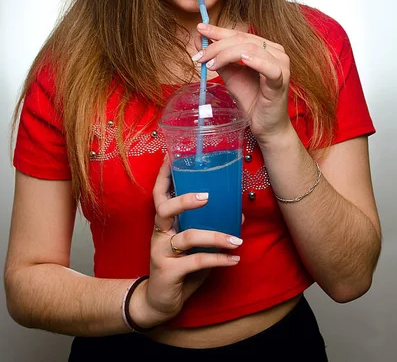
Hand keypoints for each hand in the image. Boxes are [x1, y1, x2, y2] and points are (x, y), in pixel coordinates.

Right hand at [138, 157, 241, 325]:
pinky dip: (218, 260)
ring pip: (187, 237)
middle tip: (207, 196)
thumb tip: (239, 213)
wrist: (160, 302)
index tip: (172, 157)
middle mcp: (159, 233)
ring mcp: (161, 252)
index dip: (164, 176)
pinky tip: (234, 260)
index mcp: (163, 222)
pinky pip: (196, 262)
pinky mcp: (169, 271)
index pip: (159, 194)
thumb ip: (210, 228)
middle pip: (164, 209)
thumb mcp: (194, 246)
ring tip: (237, 240)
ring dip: (215, 236)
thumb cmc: (179, 267)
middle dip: (184, 200)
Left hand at [194, 23, 291, 146]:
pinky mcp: (281, 80)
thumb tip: (200, 42)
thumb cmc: (252, 99)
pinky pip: (269, 67)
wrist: (265, 125)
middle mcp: (275, 51)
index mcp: (265, 47)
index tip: (200, 29)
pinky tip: (242, 59)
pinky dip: (255, 61)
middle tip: (200, 55)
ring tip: (210, 64)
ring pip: (251, 49)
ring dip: (227, 54)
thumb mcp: (231, 75)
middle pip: (243, 39)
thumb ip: (218, 58)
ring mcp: (281, 65)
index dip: (218, 31)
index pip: (239, 33)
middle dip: (217, 45)